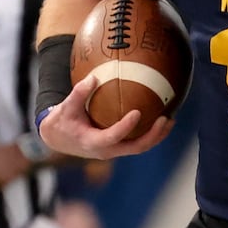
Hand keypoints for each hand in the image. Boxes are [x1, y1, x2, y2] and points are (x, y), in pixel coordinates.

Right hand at [36, 74, 172, 160]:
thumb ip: (78, 93)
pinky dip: (150, 133)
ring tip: (170, 120)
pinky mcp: (118, 147)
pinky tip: (160, 119)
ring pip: (139, 147)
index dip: (126, 126)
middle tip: (166, 119)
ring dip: (156, 136)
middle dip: (153, 135)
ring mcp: (114, 150)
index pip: (113, 136)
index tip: (137, 112)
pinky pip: (137, 143)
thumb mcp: (65, 108)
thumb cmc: (61, 122)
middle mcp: (106, 150)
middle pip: (135, 148)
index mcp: (93, 142)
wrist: (57, 138)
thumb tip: (94, 77)